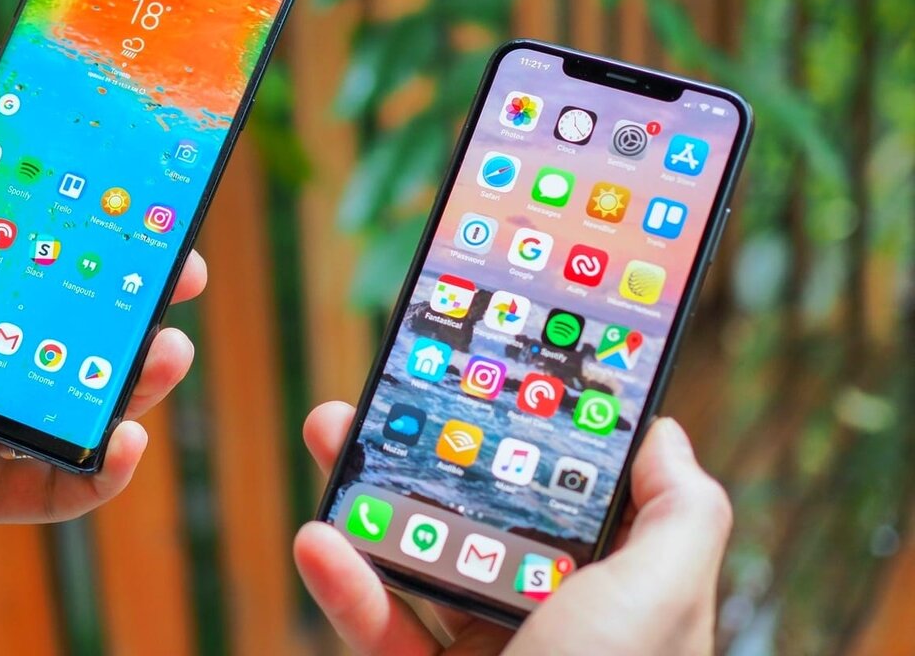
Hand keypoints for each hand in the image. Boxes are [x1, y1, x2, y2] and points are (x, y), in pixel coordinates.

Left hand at [0, 108, 205, 558]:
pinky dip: (99, 474)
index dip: (93, 238)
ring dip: (136, 382)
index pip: (37, 258)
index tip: (143, 211)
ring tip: (167, 352)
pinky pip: (50, 490)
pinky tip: (126, 439)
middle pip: (73, 330)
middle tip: (181, 279)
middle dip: (135, 307)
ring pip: (77, 403)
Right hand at [295, 404, 731, 655]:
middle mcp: (550, 614)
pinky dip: (343, 584)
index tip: (495, 369)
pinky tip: (316, 540)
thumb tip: (661, 432)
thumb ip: (680, 512)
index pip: (573, 484)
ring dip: (366, 494)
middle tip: (390, 389)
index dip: (536, 426)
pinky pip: (377, 627)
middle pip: (482, 508)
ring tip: (331, 432)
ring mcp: (483, 653)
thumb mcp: (666, 597)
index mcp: (613, 584)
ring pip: (417, 556)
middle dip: (431, 444)